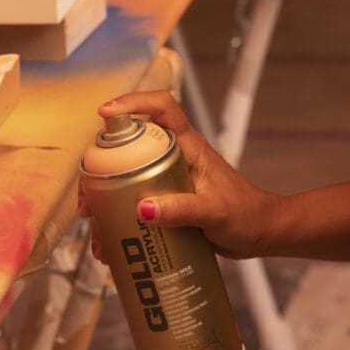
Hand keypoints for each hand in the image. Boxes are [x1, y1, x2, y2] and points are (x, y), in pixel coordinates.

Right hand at [76, 91, 282, 259]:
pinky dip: (120, 223)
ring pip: (127, 180)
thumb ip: (182, 210)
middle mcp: (175, 158)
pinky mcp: (168, 202)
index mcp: (189, 147)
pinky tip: (112, 247)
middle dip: (102, 171)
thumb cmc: (246, 214)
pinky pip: (136, 204)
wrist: (262, 233)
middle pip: (129, 149)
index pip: (162, 107)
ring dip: (106, 204)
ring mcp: (170, 180)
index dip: (133, 102)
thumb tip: (143, 208)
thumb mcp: (213, 212)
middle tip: (88, 202)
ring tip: (97, 233)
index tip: (104, 112)